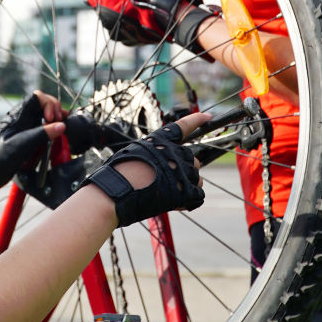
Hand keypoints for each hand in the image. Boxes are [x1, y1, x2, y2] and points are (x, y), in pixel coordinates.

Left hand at [0, 92, 64, 188]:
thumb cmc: (3, 155)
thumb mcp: (24, 144)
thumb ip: (43, 134)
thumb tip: (61, 126)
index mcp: (19, 114)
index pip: (37, 96)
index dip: (48, 103)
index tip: (51, 118)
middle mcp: (24, 116)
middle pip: (43, 102)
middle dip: (54, 108)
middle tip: (59, 121)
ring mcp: (27, 124)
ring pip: (45, 112)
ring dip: (55, 115)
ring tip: (61, 124)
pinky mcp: (30, 133)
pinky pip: (44, 123)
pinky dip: (53, 124)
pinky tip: (58, 129)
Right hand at [82, 112, 209, 225]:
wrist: (114, 192)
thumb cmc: (116, 176)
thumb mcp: (131, 154)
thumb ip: (150, 155)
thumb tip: (156, 166)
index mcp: (159, 141)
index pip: (181, 126)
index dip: (196, 120)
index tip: (208, 117)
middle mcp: (173, 152)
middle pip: (191, 160)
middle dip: (183, 171)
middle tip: (166, 183)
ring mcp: (180, 170)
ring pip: (196, 178)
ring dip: (186, 186)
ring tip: (167, 194)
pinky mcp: (184, 190)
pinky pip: (197, 195)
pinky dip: (190, 201)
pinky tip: (175, 204)